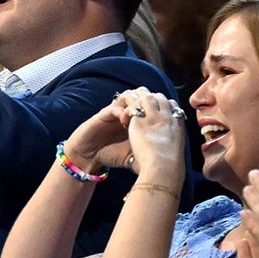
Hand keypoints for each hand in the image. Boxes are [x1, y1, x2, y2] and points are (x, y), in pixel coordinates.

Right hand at [65, 88, 185, 181]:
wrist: (89, 159)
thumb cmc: (112, 155)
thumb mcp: (136, 153)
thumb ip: (150, 149)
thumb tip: (170, 156)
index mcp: (137, 120)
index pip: (152, 108)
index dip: (160, 111)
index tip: (168, 119)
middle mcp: (127, 113)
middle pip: (142, 99)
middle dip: (150, 105)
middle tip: (157, 114)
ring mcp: (115, 112)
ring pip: (129, 98)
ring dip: (135, 106)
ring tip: (140, 117)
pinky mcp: (103, 115)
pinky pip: (115, 107)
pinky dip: (122, 112)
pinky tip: (126, 122)